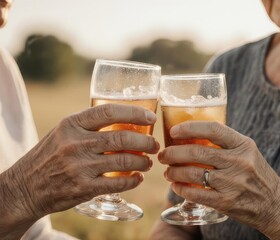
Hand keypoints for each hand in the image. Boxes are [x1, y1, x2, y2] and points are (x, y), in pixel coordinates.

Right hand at [1, 104, 158, 225]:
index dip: (134, 113)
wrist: (25, 187)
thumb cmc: (50, 155)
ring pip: (124, 162)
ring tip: (148, 162)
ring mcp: (79, 167)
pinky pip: (118, 184)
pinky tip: (138, 178)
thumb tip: (126, 117)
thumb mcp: (63, 132)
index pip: (109, 111)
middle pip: (122, 138)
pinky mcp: (83, 188)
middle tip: (154, 145)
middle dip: (145, 142)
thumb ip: (89, 125)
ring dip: (142, 162)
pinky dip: (133, 181)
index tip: (150, 118)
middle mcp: (75, 143)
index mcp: (71, 124)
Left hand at [158, 121, 279, 233]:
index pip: (213, 129)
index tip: (174, 131)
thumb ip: (226, 143)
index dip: (190, 128)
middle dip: (174, 152)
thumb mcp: (248, 152)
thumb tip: (193, 134)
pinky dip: (182, 189)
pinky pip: (196, 194)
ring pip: (193, 172)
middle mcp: (239, 162)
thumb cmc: (257, 175)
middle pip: (198, 151)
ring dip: (174, 171)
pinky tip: (176, 186)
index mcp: (244, 145)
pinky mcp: (226, 202)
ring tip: (167, 171)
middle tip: (164, 154)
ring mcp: (233, 183)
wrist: (276, 205)